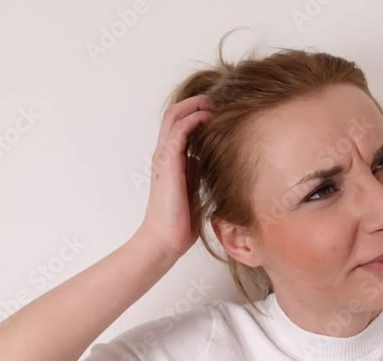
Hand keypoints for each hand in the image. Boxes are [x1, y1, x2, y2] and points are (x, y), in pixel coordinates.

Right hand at [134, 94, 212, 260]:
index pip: (179, 124)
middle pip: (174, 113)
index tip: (218, 111)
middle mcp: (164, 154)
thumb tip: (206, 158)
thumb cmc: (180, 220)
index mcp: (170, 159)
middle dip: (196, 102)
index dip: (196, 112)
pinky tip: (209, 119)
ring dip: (195, 105)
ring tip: (215, 104)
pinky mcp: (168, 162)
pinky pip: (179, 130)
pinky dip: (194, 119)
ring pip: (174, 116)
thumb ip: (196, 171)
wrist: (166, 239)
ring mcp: (164, 156)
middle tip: (218, 100)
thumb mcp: (193, 188)